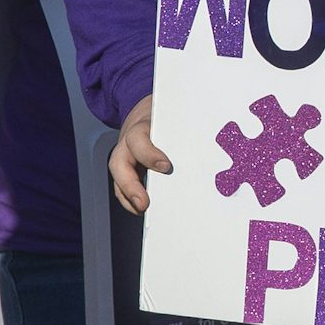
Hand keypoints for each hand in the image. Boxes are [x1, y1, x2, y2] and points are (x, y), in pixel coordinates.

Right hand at [109, 95, 172, 213]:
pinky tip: (142, 208)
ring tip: (143, 210)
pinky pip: (122, 187)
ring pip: (118, 178)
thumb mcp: (171, 117)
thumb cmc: (164, 118)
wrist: (146, 113)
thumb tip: (205, 148)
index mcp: (140, 127)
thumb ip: (181, 131)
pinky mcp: (126, 169)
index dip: (149, 154)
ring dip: (129, 197)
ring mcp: (124, 157)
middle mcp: (127, 143)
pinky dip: (130, 200)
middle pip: (119, 164)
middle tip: (144, 204)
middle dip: (131, 187)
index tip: (165, 167)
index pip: (138, 139)